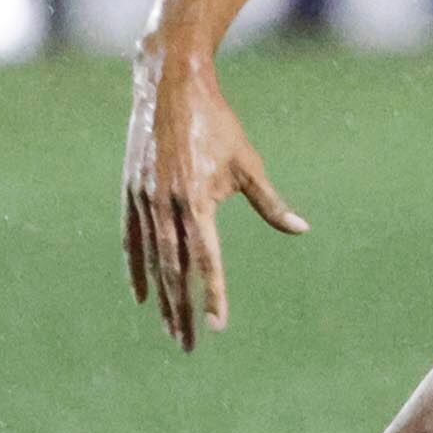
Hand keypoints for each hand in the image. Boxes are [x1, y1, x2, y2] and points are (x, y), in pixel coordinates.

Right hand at [122, 55, 307, 351]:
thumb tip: (301, 229)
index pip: (207, 259)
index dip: (214, 294)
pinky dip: (138, 269)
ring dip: (163, 298)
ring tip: (171, 328)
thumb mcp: (248, 164)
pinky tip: (144, 295)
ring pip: (153, 260)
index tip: (219, 325)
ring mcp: (144, 200)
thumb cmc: (218, 125)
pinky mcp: (131, 193)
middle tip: (190, 345)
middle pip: (176, 269)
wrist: (170, 88)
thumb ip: (270, 203)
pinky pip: (132, 241)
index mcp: (198, 201)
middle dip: (183, 310)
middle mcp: (166, 206)